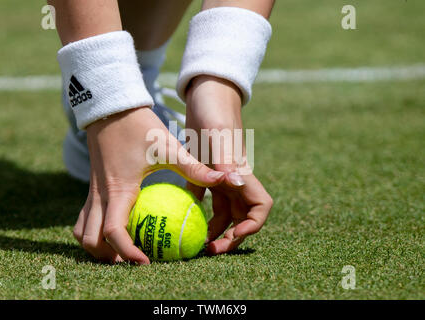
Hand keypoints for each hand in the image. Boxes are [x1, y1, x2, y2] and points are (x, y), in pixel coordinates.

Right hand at [73, 106, 224, 263]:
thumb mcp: (168, 147)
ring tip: (121, 251)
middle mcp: (100, 195)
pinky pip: (85, 217)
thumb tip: (227, 180)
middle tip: (134, 260)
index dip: (128, 252)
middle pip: (90, 240)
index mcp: (118, 190)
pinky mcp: (92, 186)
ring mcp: (92, 191)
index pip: (114, 233)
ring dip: (97, 246)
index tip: (147, 261)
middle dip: (107, 257)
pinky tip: (116, 227)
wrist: (112, 107)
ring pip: (81, 231)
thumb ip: (194, 168)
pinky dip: (94, 230)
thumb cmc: (140, 126)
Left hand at [185, 75, 272, 254]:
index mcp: (242, 173)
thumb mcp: (217, 134)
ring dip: (213, 230)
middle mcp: (235, 180)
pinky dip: (195, 213)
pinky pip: (202, 200)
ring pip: (222, 213)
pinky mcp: (205, 173)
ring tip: (194, 242)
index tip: (234, 235)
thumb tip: (239, 184)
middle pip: (241, 218)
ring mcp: (221, 178)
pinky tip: (179, 220)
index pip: (260, 207)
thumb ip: (227, 160)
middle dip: (230, 238)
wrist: (205, 95)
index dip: (252, 226)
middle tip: (208, 250)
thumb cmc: (214, 111)